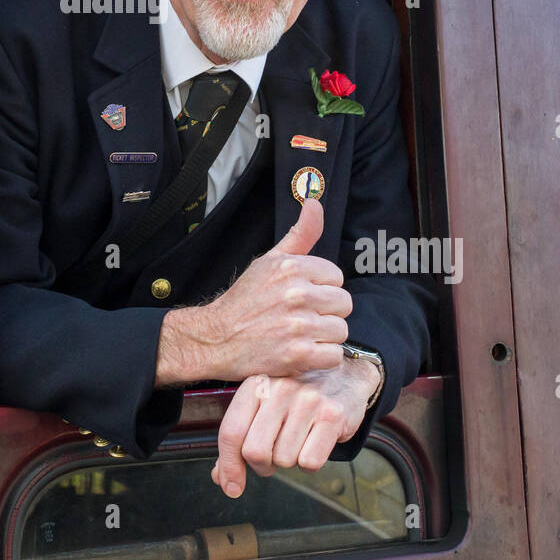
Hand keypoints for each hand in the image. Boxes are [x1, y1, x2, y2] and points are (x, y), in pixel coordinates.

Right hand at [156, 199, 349, 385]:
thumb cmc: (245, 299)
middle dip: (326, 312)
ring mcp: (298, 326)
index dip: (321, 288)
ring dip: (324, 337)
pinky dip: (321, 358)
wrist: (216, 338)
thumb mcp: (269, 260)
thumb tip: (315, 201)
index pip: (336, 277)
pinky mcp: (297, 355)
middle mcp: (297, 294)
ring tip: (301, 335)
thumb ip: (300, 233)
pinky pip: (333, 355)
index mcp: (292, 267)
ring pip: (340, 330)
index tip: (302, 296)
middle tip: (302, 317)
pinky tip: (302, 352)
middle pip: (344, 304)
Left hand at [209, 359, 380, 498]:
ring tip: (296, 441)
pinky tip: (313, 442)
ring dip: (288, 461)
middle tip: (271, 460)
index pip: (231, 431)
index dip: (228, 466)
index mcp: (256, 384)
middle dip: (261, 466)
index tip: (231, 487)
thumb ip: (239, 439)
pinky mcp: (332, 416)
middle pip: (255, 451)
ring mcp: (307, 400)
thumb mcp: (263, 407)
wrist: (344, 376)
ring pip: (284, 460)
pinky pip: (310, 462)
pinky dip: (310, 462)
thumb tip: (222, 478)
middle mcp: (279, 389)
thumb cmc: (296, 397)